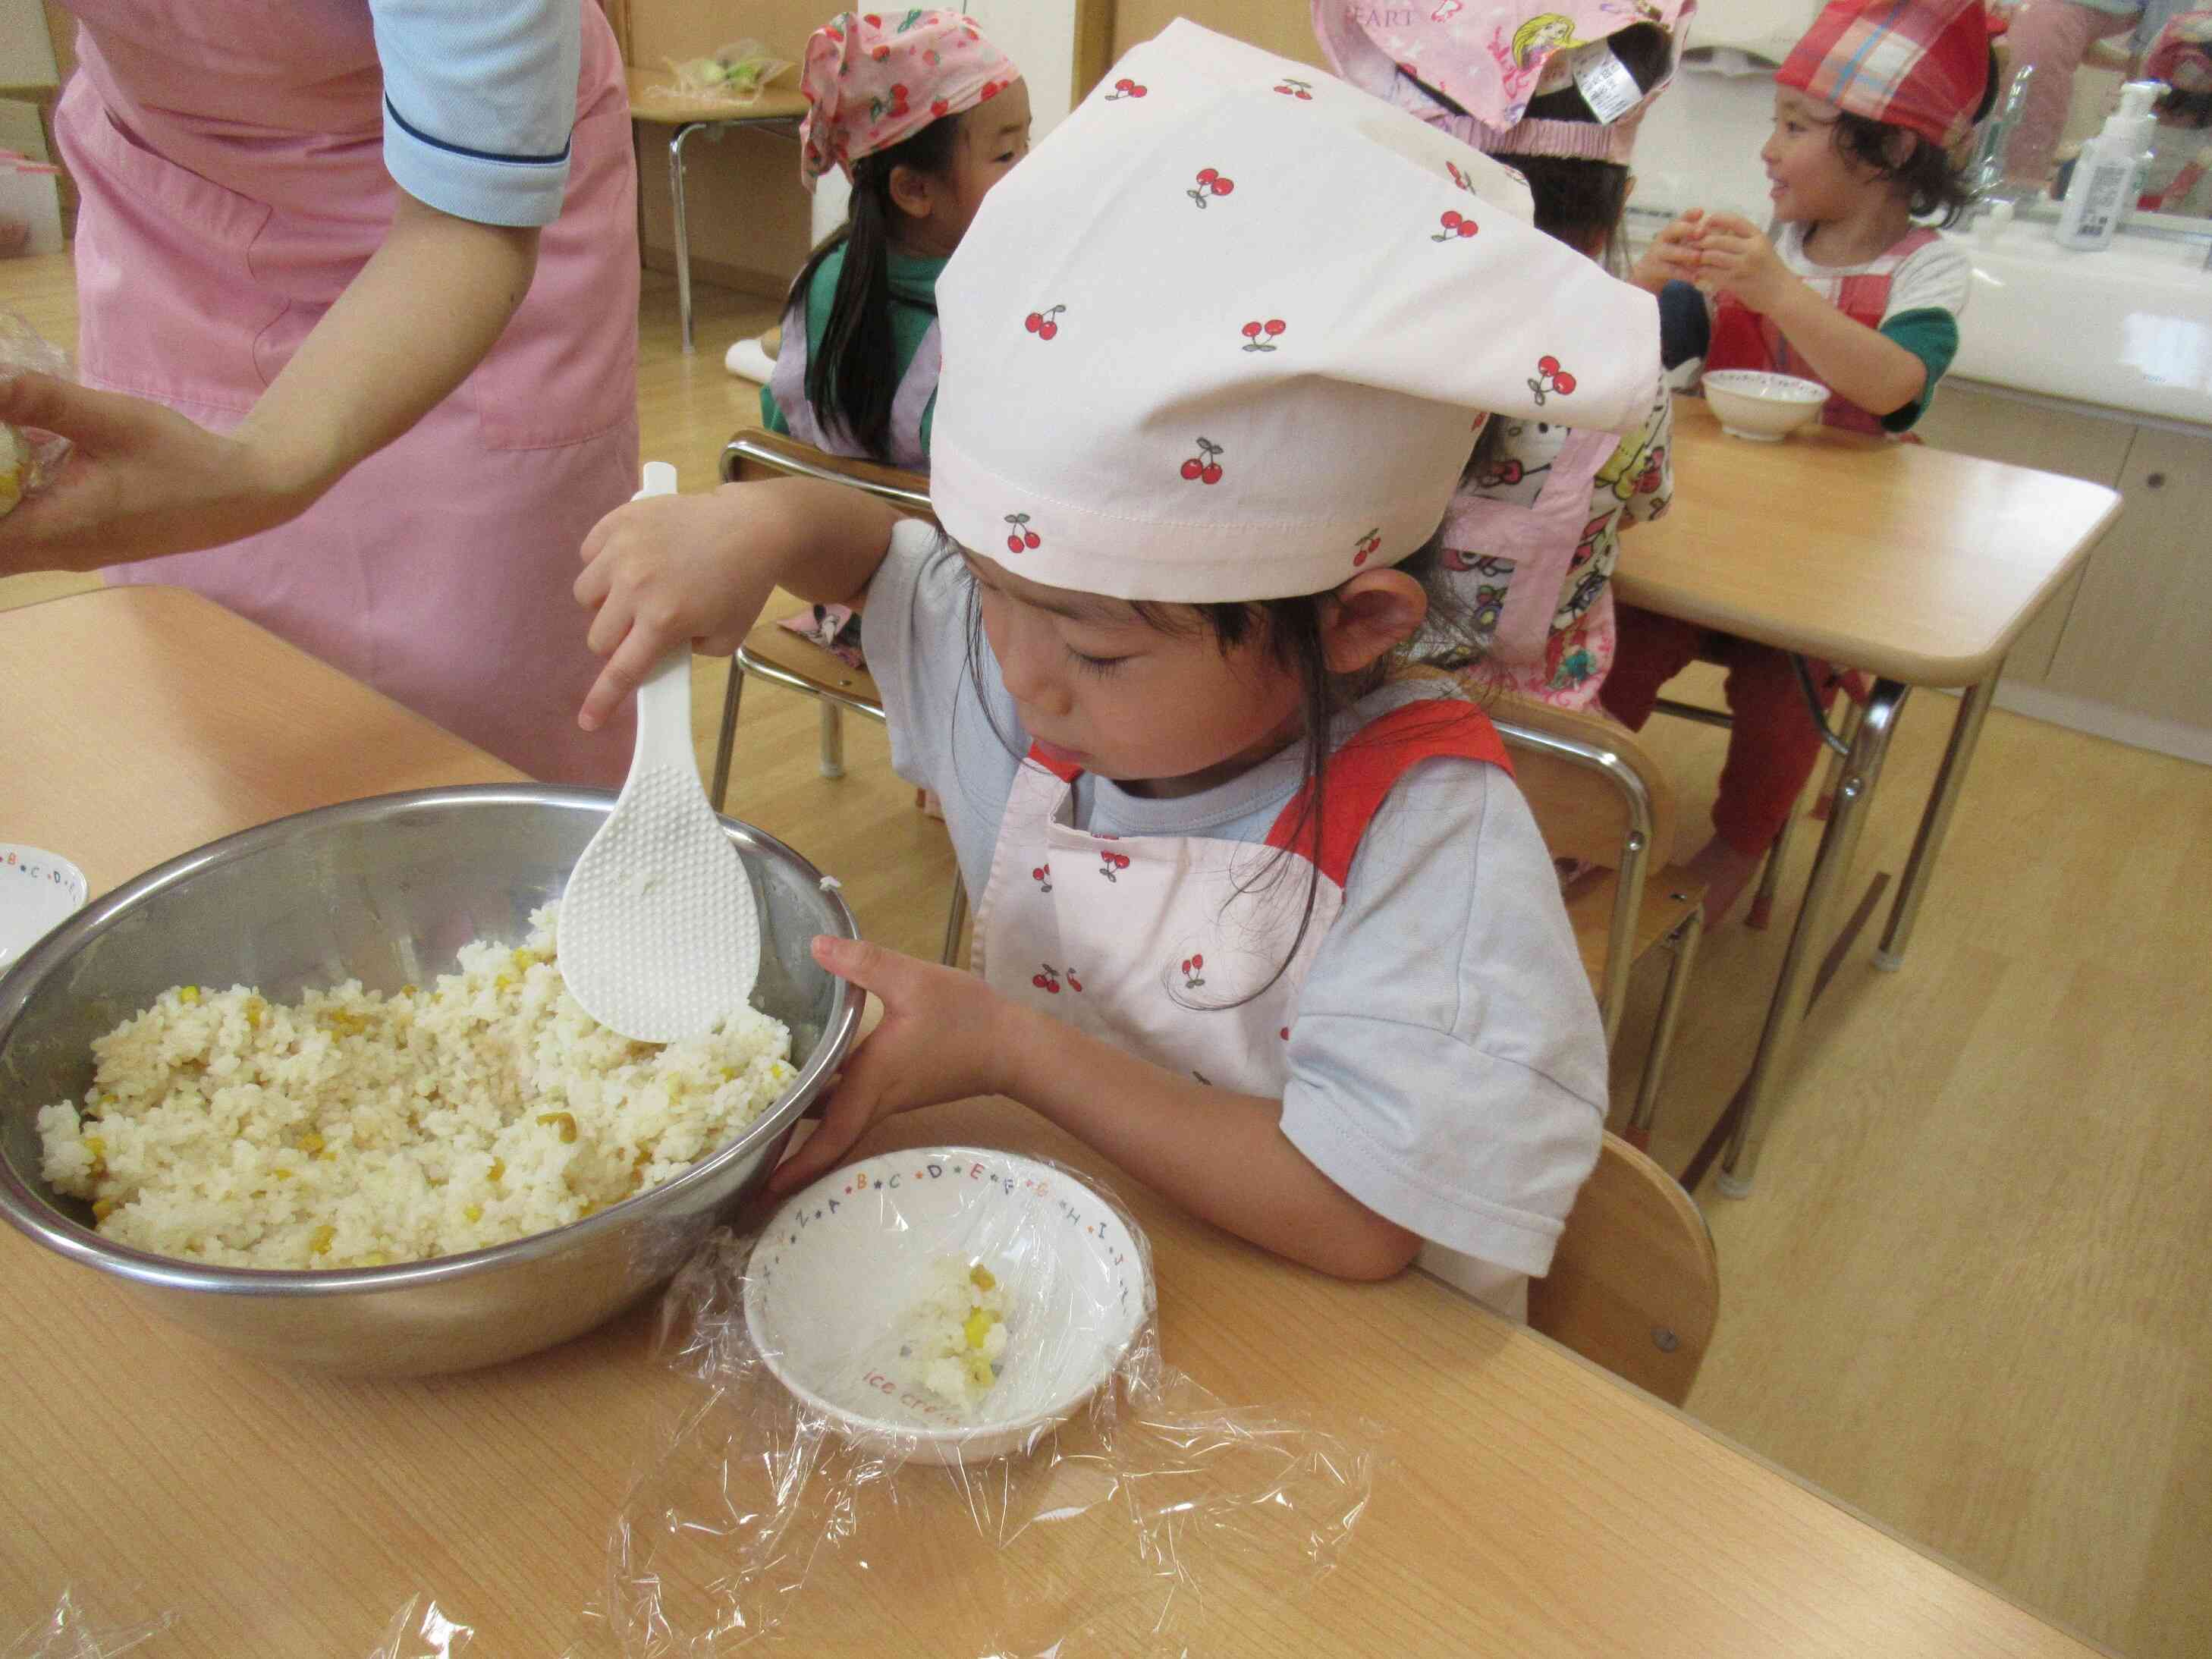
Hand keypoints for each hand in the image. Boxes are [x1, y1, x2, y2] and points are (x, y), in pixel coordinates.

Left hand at [0, 372, 317, 574]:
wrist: (242, 495)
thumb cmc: (181, 459)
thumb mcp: (114, 418)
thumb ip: (43, 400)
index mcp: (56, 527)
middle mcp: (54, 553)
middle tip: (1, 451)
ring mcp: (68, 555)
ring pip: (2, 547)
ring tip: (10, 455)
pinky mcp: (80, 547)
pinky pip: (22, 540)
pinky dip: (10, 509)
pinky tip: (21, 468)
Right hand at [572, 484, 784, 729]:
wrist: (751, 528)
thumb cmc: (742, 586)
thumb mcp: (725, 638)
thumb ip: (684, 653)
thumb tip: (651, 652)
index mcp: (664, 620)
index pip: (621, 670)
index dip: (602, 700)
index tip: (588, 721)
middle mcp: (635, 586)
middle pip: (598, 637)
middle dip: (617, 641)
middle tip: (640, 628)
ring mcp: (622, 551)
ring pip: (586, 596)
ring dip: (605, 603)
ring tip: (634, 591)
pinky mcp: (618, 521)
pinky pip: (588, 555)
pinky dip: (603, 564)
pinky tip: (630, 561)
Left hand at [767, 936, 1014, 1194]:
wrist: (1013, 1046)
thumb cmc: (965, 1017)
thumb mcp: (912, 980)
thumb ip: (863, 963)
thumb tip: (815, 946)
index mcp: (873, 1080)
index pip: (830, 1134)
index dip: (798, 1163)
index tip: (764, 1186)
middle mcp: (878, 1098)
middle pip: (829, 1138)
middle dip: (793, 1157)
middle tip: (752, 1162)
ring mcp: (891, 1098)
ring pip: (841, 1123)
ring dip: (808, 1129)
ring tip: (770, 1121)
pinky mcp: (902, 1090)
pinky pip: (856, 1108)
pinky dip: (829, 1108)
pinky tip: (813, 1086)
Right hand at [1629, 208, 1704, 293]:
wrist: (1649, 274)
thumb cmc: (1673, 256)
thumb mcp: (1683, 243)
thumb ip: (1699, 236)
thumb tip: (1725, 228)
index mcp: (1672, 230)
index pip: (1681, 218)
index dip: (1690, 215)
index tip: (1701, 211)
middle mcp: (1664, 238)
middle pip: (1673, 229)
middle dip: (1687, 229)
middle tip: (1701, 231)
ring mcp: (1658, 253)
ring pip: (1671, 252)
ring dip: (1685, 253)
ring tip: (1698, 257)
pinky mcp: (1655, 269)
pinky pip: (1670, 271)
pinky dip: (1683, 275)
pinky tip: (1695, 278)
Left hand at [1693, 213, 1799, 314]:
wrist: (1782, 294)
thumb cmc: (1770, 270)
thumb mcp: (1762, 247)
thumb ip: (1743, 239)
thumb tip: (1716, 230)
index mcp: (1758, 237)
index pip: (1734, 220)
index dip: (1717, 219)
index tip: (1706, 221)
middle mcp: (1751, 248)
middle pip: (1717, 239)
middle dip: (1701, 241)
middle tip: (1692, 243)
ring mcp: (1742, 266)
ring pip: (1711, 256)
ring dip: (1699, 257)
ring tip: (1694, 258)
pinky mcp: (1735, 282)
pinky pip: (1711, 273)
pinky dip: (1701, 272)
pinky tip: (1698, 272)